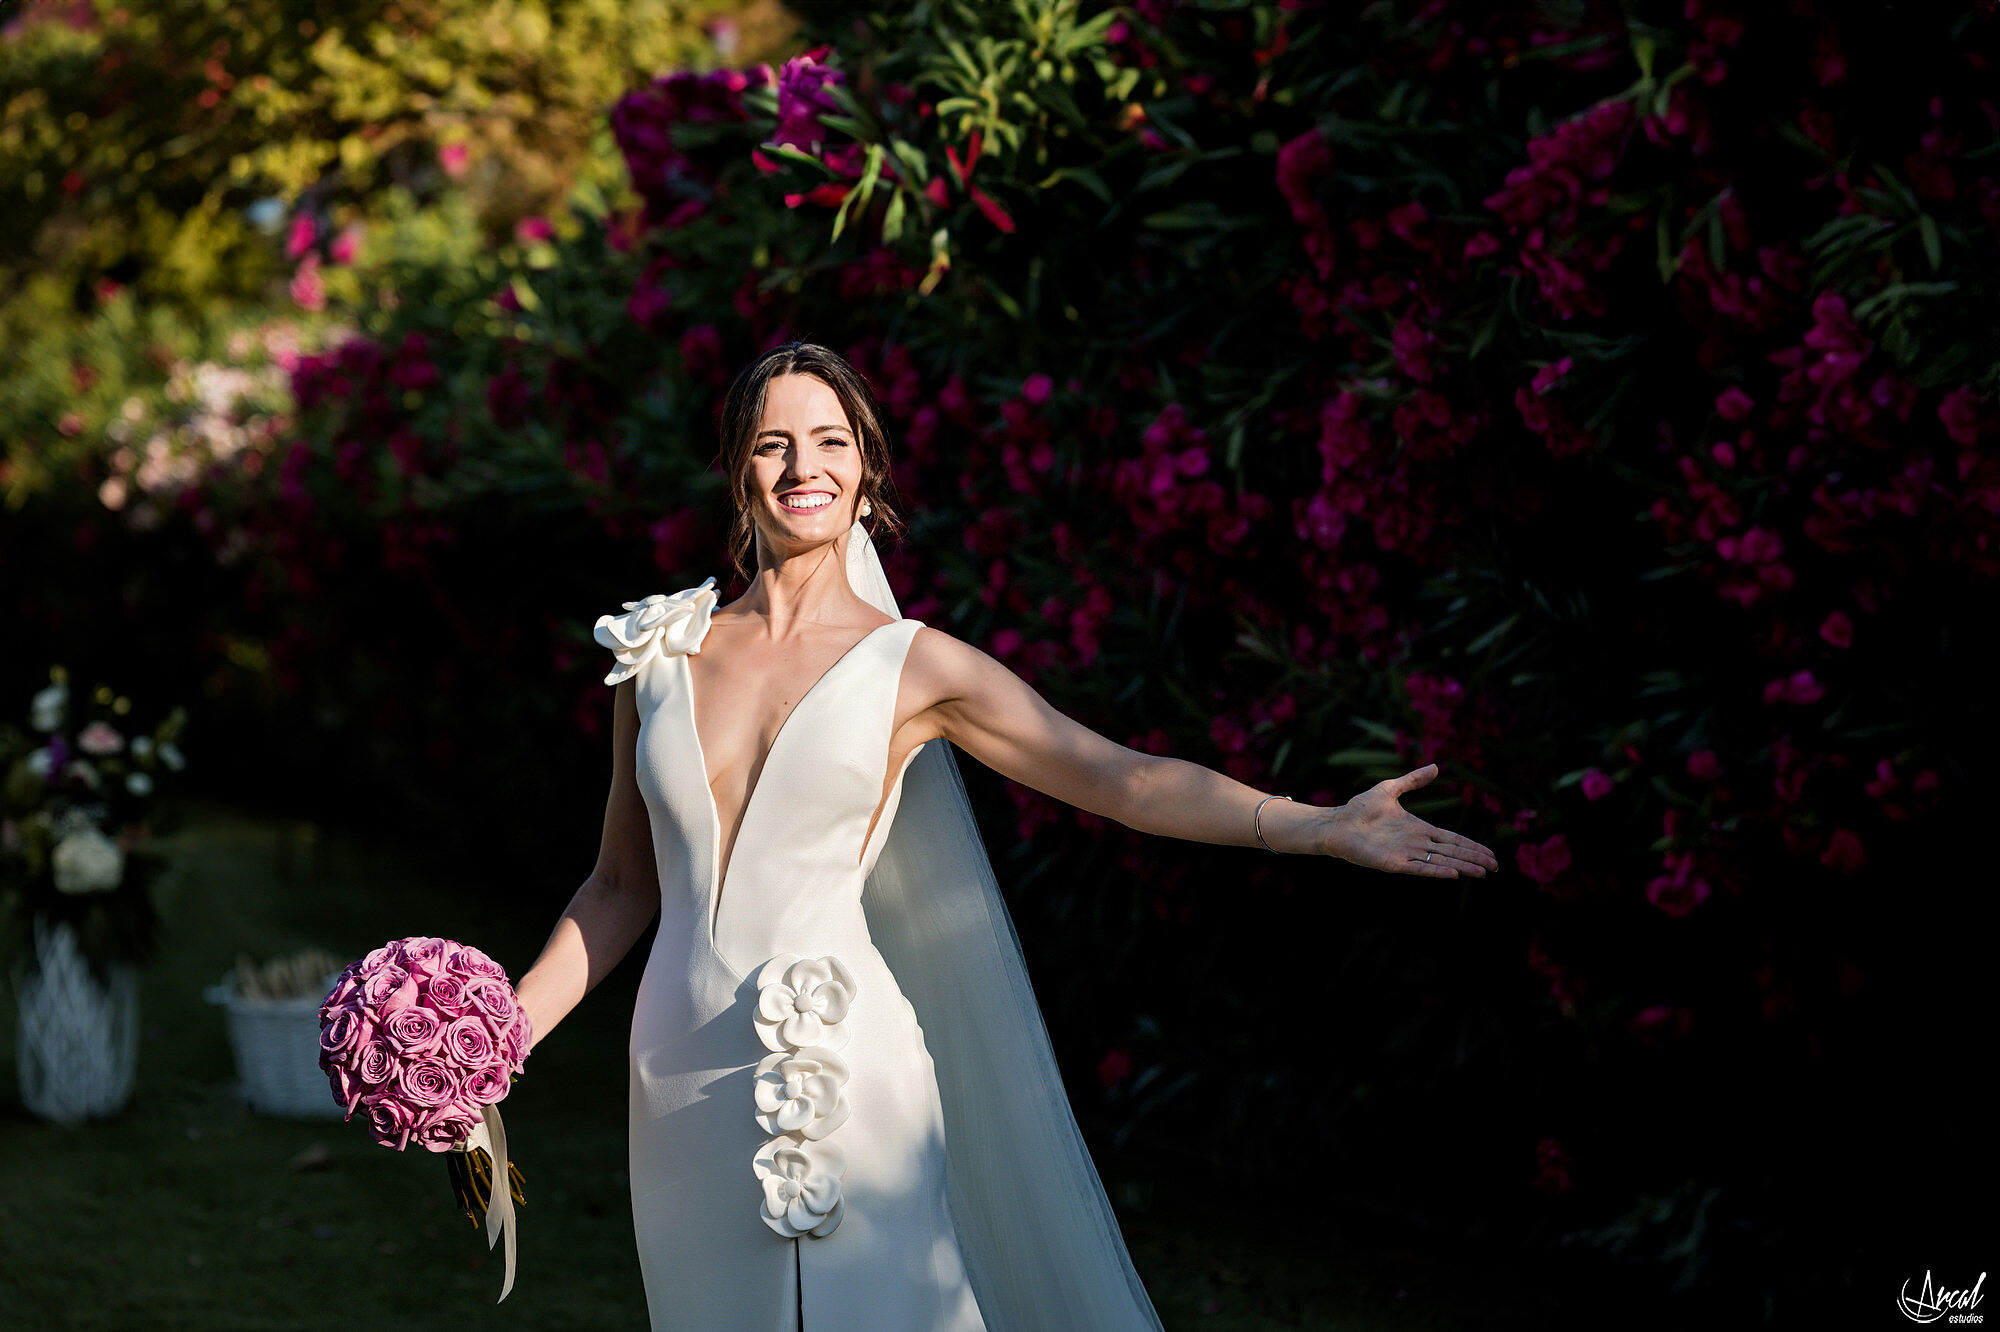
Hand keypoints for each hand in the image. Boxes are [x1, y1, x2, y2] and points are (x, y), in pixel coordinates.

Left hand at [1327, 763, 1498, 877]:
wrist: (1337, 822)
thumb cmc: (1360, 808)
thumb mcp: (1390, 789)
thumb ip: (1413, 780)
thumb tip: (1436, 766)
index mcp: (1418, 829)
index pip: (1452, 839)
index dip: (1471, 846)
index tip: (1490, 853)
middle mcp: (1416, 843)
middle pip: (1452, 852)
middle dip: (1474, 858)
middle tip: (1495, 866)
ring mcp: (1406, 854)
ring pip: (1441, 862)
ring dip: (1462, 867)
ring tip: (1483, 872)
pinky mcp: (1393, 863)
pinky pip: (1419, 868)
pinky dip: (1436, 871)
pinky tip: (1453, 874)